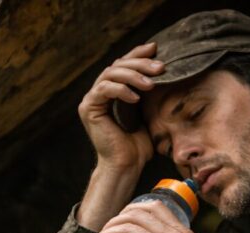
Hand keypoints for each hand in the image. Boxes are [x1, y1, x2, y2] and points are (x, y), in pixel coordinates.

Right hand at [77, 42, 160, 172]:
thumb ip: (148, 93)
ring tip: (151, 84)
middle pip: (117, 65)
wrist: (126, 165)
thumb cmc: (138, 145)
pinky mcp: (89, 108)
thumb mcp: (147, 113)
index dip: (138, 53)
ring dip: (133, 75)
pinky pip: (104, 89)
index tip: (156, 48)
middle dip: (140, 63)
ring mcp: (92, 100)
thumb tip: (161, 70)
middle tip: (160, 67)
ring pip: (110, 74)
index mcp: (112, 92)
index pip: (123, 64)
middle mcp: (99, 93)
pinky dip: (121, 90)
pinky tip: (136, 98)